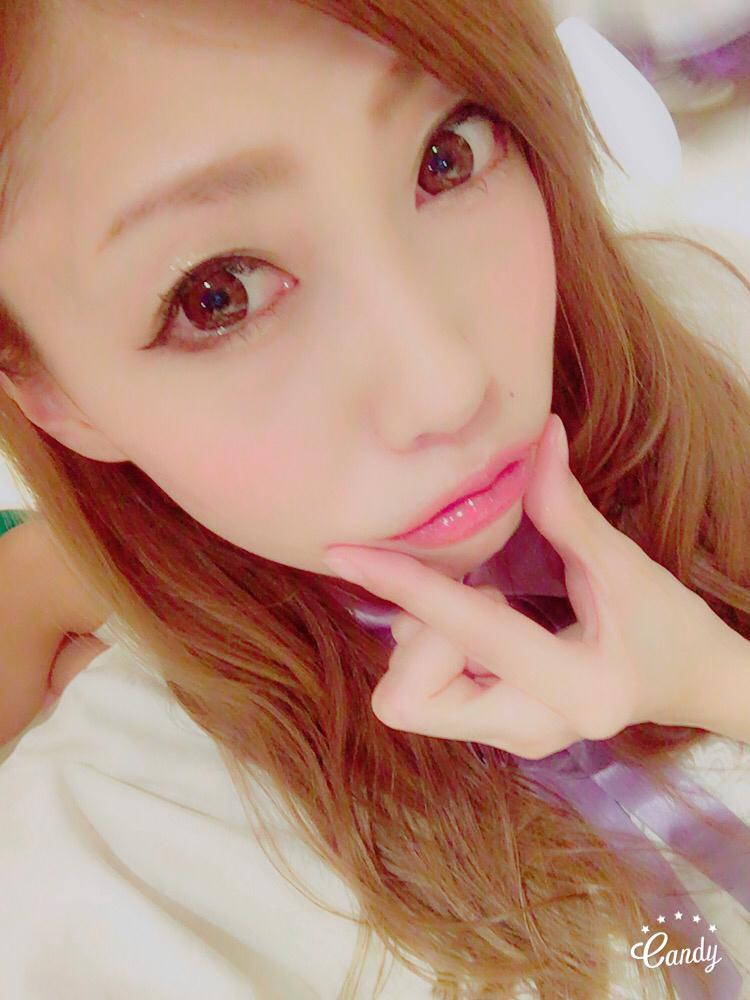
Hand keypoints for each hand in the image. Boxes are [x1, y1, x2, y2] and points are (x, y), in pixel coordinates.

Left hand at [323, 413, 731, 758]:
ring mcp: (510, 742)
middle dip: (419, 635)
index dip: (403, 583)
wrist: (691, 684)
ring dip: (430, 639)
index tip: (345, 552)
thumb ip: (567, 508)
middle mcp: (531, 730)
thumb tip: (538, 433)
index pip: (467, 630)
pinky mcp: (495, 734)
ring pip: (408, 698)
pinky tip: (487, 627)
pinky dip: (438, 650)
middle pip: (407, 697)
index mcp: (574, 688)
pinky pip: (427, 694)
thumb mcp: (624, 566)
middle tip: (481, 591)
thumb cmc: (668, 623)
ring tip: (496, 607)